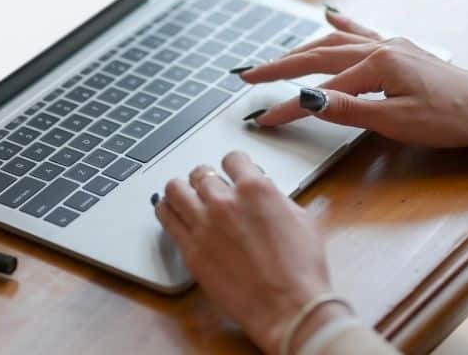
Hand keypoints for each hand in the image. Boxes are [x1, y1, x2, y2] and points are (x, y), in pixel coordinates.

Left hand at [154, 151, 349, 353]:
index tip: (231, 171)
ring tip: (184, 196)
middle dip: (206, 178)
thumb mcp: (301, 219)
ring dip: (181, 189)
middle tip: (208, 188)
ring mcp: (204, 225)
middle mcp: (226, 201)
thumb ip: (276, 199)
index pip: (232, 158)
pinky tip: (170, 212)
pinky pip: (166, 218)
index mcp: (255, 189)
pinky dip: (167, 210)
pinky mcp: (190, 250)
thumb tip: (265, 195)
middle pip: (201, 173)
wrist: (288, 308)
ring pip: (175, 189)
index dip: (233, 165)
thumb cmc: (301, 270)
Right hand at [241, 8, 467, 147]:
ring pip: (335, 40)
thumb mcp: (396, 121)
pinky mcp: (400, 50)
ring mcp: (390, 44)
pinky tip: (329, 15)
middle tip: (248, 74)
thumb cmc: (450, 118)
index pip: (319, 90)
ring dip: (302, 49)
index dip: (288, 106)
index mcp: (376, 64)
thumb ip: (347, 109)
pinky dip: (341, 25)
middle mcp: (379, 47)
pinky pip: (362, 32)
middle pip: (317, 55)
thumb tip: (307, 101)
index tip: (263, 118)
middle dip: (280, 66)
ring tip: (277, 58)